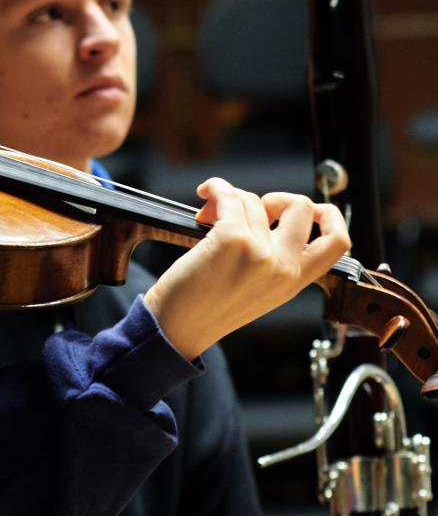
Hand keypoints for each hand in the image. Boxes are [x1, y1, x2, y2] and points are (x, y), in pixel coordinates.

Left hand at [143, 178, 349, 359]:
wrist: (176, 327)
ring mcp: (260, 253)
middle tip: (250, 211)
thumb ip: (274, 259)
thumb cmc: (205, 307)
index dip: (330, 216)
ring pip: (255, 199)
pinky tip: (206, 194)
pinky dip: (216, 188)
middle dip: (277, 198)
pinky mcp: (231, 240)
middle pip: (303, 207)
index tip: (308, 207)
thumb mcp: (259, 289)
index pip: (338, 242)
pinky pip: (230, 196)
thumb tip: (264, 211)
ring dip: (230, 198)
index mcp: (295, 282)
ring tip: (210, 214)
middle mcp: (284, 267)